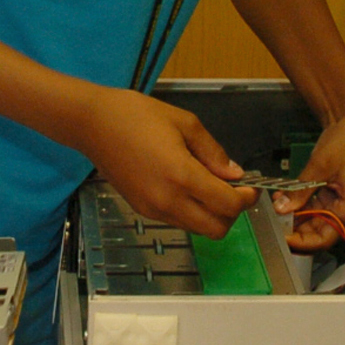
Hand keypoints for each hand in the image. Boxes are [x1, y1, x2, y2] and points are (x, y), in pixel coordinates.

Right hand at [67, 86, 254, 239]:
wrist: (92, 124)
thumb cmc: (136, 114)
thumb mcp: (185, 123)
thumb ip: (213, 152)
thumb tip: (234, 174)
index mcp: (182, 176)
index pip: (228, 205)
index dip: (247, 199)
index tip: (252, 186)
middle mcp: (168, 201)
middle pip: (216, 229)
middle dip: (232, 213)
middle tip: (233, 190)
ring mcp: (153, 209)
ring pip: (197, 229)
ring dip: (211, 214)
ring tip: (209, 185)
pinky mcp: (142, 210)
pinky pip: (178, 220)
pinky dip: (192, 211)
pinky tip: (187, 186)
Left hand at [275, 101, 344, 250]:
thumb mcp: (319, 166)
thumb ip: (300, 191)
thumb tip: (281, 210)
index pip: (324, 238)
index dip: (301, 241)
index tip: (281, 238)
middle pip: (320, 232)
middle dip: (296, 229)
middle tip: (272, 224)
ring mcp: (344, 204)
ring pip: (316, 221)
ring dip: (296, 217)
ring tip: (275, 207)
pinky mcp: (336, 195)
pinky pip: (317, 207)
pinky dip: (302, 205)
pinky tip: (284, 199)